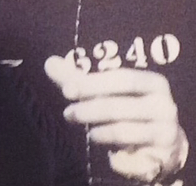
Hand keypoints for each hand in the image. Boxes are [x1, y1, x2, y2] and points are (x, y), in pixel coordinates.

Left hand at [45, 55, 188, 182]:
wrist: (162, 140)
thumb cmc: (127, 106)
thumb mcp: (106, 90)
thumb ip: (77, 78)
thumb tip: (50, 63)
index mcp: (152, 82)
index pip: (122, 79)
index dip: (92, 84)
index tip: (66, 90)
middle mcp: (164, 105)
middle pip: (121, 106)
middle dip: (90, 109)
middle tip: (68, 113)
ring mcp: (166, 131)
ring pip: (125, 130)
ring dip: (98, 129)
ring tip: (85, 130)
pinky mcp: (163, 154)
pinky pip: (133, 154)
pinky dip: (113, 149)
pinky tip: (99, 143)